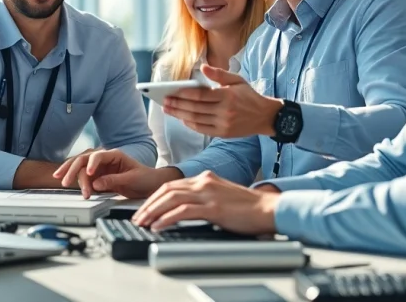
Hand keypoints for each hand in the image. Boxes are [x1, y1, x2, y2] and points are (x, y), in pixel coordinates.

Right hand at [52, 148, 176, 198]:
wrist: (149, 185)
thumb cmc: (144, 178)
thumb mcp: (132, 180)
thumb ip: (114, 181)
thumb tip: (96, 184)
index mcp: (114, 155)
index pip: (98, 155)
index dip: (91, 163)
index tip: (89, 174)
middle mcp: (104, 159)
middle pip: (83, 159)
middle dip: (72, 169)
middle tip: (66, 181)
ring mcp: (99, 167)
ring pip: (80, 167)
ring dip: (72, 176)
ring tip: (68, 185)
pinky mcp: (96, 176)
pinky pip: (82, 177)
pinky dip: (75, 180)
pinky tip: (68, 183)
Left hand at [131, 171, 279, 234]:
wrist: (268, 208)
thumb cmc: (247, 207)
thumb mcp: (221, 196)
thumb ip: (203, 198)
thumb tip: (183, 209)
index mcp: (205, 178)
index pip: (172, 185)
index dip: (154, 196)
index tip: (144, 208)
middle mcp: (204, 182)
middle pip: (167, 189)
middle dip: (148, 204)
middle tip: (137, 217)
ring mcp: (208, 193)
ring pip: (171, 198)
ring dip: (153, 211)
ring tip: (143, 222)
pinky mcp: (213, 207)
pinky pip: (183, 211)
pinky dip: (167, 218)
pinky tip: (159, 226)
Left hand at [162, 65, 283, 137]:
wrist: (266, 116)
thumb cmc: (249, 96)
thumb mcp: (237, 80)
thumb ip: (219, 74)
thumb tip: (203, 67)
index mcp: (227, 96)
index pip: (200, 95)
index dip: (183, 94)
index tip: (171, 92)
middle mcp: (225, 111)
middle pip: (195, 108)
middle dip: (177, 105)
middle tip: (164, 102)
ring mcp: (224, 124)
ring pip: (196, 120)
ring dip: (180, 115)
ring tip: (169, 110)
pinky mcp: (224, 133)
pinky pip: (203, 129)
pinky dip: (191, 124)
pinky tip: (182, 119)